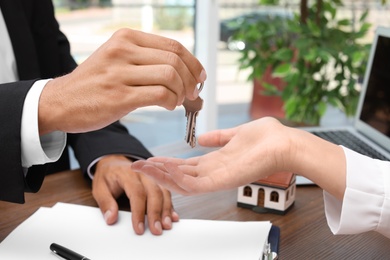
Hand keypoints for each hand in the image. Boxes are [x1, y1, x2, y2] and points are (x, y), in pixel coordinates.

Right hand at [38, 28, 205, 134]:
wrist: (61, 102)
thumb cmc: (95, 83)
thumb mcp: (117, 59)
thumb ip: (146, 59)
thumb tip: (184, 70)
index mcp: (126, 38)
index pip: (173, 45)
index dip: (193, 62)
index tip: (199, 77)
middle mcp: (123, 50)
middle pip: (175, 59)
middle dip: (191, 79)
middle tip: (192, 93)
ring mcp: (120, 72)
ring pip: (170, 75)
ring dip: (181, 92)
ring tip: (177, 101)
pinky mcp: (119, 96)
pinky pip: (160, 94)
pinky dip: (171, 101)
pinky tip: (168, 106)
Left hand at [92, 155, 178, 235]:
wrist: (114, 162)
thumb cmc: (108, 176)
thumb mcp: (99, 187)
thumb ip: (105, 203)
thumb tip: (111, 218)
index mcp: (128, 174)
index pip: (137, 193)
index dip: (139, 212)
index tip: (139, 228)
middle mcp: (143, 174)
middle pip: (154, 192)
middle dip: (156, 213)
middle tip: (156, 230)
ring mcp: (152, 177)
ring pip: (164, 192)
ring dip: (166, 210)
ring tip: (166, 225)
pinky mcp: (158, 182)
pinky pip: (167, 193)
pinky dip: (170, 206)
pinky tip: (172, 217)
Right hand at [132, 117, 345, 198]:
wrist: (285, 143)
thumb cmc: (267, 138)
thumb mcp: (235, 134)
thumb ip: (218, 137)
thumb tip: (202, 137)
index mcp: (216, 161)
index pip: (185, 166)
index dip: (166, 163)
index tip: (149, 158)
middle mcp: (214, 171)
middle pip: (180, 175)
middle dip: (158, 171)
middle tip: (137, 165)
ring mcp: (218, 178)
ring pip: (183, 182)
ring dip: (163, 176)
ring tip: (145, 167)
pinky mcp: (223, 180)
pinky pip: (195, 184)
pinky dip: (177, 179)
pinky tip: (163, 171)